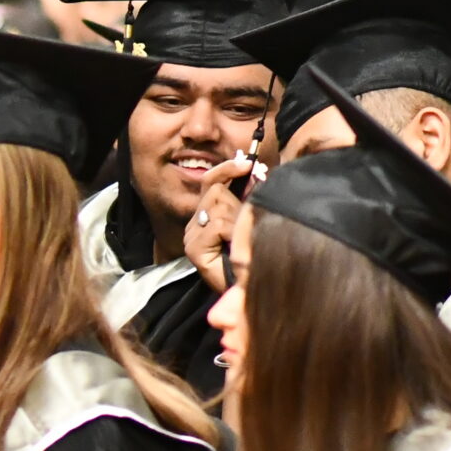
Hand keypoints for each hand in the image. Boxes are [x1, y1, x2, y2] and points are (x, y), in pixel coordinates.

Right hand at [183, 157, 257, 289]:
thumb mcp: (254, 218)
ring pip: (218, 206)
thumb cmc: (258, 255)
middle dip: (239, 200)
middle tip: (250, 217)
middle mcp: (196, 223)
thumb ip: (250, 195)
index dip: (228, 169)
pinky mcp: (194, 248)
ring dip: (238, 219)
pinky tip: (236, 246)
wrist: (253, 289)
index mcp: (208, 215)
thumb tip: (255, 169)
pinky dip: (233, 232)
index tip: (248, 161)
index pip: (212, 181)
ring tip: (243, 238)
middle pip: (217, 191)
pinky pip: (217, 224)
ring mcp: (192, 236)